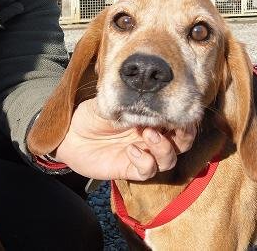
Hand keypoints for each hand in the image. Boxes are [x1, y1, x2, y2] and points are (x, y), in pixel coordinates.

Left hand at [53, 98, 195, 180]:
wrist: (69, 134)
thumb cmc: (91, 114)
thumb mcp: (111, 99)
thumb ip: (130, 96)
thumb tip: (148, 86)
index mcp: (151, 118)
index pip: (180, 120)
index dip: (186, 117)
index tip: (182, 109)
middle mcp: (151, 137)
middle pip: (183, 142)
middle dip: (184, 135)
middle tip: (171, 125)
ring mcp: (142, 153)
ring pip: (169, 160)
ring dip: (164, 148)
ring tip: (147, 134)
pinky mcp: (130, 169)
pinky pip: (147, 170)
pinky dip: (145, 162)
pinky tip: (130, 151)